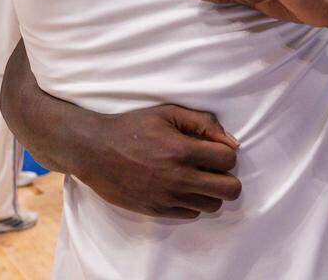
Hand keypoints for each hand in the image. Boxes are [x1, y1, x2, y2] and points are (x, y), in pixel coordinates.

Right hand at [75, 105, 241, 218]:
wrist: (95, 151)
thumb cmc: (132, 127)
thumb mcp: (168, 113)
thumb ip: (203, 122)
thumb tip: (232, 142)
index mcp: (183, 150)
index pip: (229, 160)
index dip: (226, 153)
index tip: (214, 150)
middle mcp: (179, 178)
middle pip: (229, 190)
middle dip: (227, 177)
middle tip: (212, 168)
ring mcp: (168, 198)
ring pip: (213, 206)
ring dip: (210, 192)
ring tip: (196, 178)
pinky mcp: (157, 211)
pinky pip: (191, 214)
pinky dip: (192, 202)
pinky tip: (180, 187)